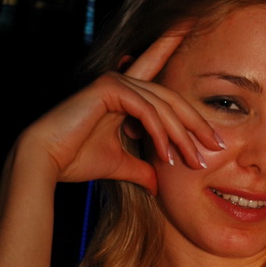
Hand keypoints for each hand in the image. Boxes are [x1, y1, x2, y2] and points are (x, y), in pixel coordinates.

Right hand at [17, 27, 222, 193]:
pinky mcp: (108, 88)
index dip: (191, 104)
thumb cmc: (77, 160)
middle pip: (171, 100)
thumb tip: (159, 184)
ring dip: (181, 135)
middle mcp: (122, 83)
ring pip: (161, 106)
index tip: (214, 127)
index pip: (163, 91)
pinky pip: (145, 109)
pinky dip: (159, 133)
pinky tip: (167, 155)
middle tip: (216, 147)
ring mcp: (115, 82)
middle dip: (196, 124)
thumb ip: (143, 169)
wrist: (48, 162)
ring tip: (194, 161)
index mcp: (126, 96)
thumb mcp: (121, 166)